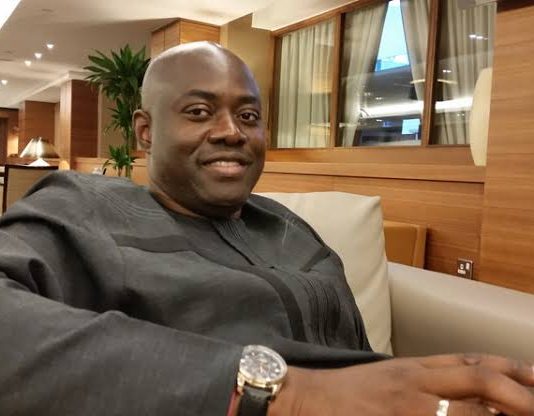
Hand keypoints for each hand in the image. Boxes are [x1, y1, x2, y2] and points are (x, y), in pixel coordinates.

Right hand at [268, 354, 533, 415]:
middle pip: (478, 379)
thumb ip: (427, 380)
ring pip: (468, 409)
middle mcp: (417, 382)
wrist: (310, 398)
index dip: (512, 368)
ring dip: (498, 414)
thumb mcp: (391, 377)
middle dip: (520, 393)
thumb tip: (468, 396)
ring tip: (528, 414)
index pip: (473, 361)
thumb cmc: (350, 392)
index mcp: (416, 367)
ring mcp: (409, 406)